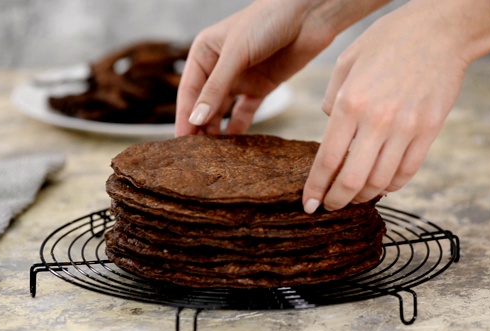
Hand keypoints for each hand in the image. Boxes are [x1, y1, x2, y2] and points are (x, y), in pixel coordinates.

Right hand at [175, 0, 388, 135]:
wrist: (309, 15)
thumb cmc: (267, 21)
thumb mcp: (237, 54)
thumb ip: (217, 88)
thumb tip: (196, 120)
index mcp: (204, 53)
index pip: (188, 91)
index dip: (184, 117)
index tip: (180, 142)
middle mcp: (219, 67)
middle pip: (204, 104)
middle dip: (198, 128)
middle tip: (194, 156)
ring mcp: (240, 79)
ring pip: (222, 111)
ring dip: (217, 131)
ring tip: (212, 155)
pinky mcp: (261, 88)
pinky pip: (245, 113)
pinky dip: (238, 128)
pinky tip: (233, 146)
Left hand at [302, 2, 468, 212]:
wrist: (441, 31)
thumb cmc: (389, 40)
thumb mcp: (347, 61)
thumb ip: (332, 97)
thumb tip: (330, 124)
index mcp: (350, 104)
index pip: (327, 160)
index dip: (316, 188)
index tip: (309, 204)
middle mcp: (377, 121)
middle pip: (352, 180)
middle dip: (337, 201)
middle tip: (330, 207)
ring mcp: (406, 128)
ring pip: (381, 181)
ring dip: (364, 196)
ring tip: (354, 197)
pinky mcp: (429, 131)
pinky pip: (407, 171)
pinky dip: (392, 185)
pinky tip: (382, 184)